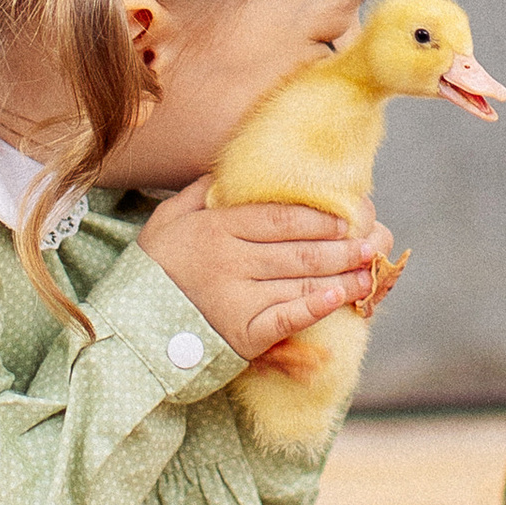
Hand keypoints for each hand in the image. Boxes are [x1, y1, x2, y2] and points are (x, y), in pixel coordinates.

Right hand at [138, 180, 393, 362]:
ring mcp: (239, 297)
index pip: (282, 217)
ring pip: (302, 280)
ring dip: (343, 274)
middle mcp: (232, 259)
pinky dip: (317, 306)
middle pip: (301, 248)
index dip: (321, 215)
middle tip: (377, 238)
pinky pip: (288, 317)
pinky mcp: (243, 333)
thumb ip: (200, 192)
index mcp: (217, 227)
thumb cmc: (153, 272)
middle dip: (344, 244)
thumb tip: (229, 170)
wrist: (128, 332)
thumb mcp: (167, 220)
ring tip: (371, 267)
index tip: (350, 213)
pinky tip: (341, 297)